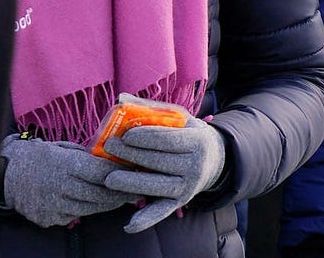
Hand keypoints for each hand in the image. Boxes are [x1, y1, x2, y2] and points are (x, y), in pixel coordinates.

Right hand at [0, 134, 139, 227]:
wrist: (5, 175)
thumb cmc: (35, 156)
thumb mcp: (59, 147)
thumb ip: (83, 155)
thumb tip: (109, 159)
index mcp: (64, 164)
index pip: (100, 172)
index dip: (119, 173)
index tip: (133, 172)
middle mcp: (60, 186)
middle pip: (99, 194)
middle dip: (119, 194)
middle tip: (135, 192)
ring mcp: (54, 206)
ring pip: (90, 208)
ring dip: (106, 204)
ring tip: (119, 199)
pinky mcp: (49, 218)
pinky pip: (75, 216)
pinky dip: (86, 209)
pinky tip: (92, 203)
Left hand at [102, 116, 225, 232]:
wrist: (214, 160)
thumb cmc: (187, 133)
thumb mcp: (179, 118)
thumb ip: (150, 109)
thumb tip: (120, 100)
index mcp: (196, 141)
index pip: (167, 139)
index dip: (146, 137)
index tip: (125, 134)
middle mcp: (194, 166)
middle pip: (159, 162)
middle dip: (132, 155)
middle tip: (109, 148)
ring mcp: (188, 187)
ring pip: (157, 186)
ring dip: (132, 184)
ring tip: (109, 179)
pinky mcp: (180, 202)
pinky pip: (162, 212)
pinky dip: (146, 219)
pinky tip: (128, 224)